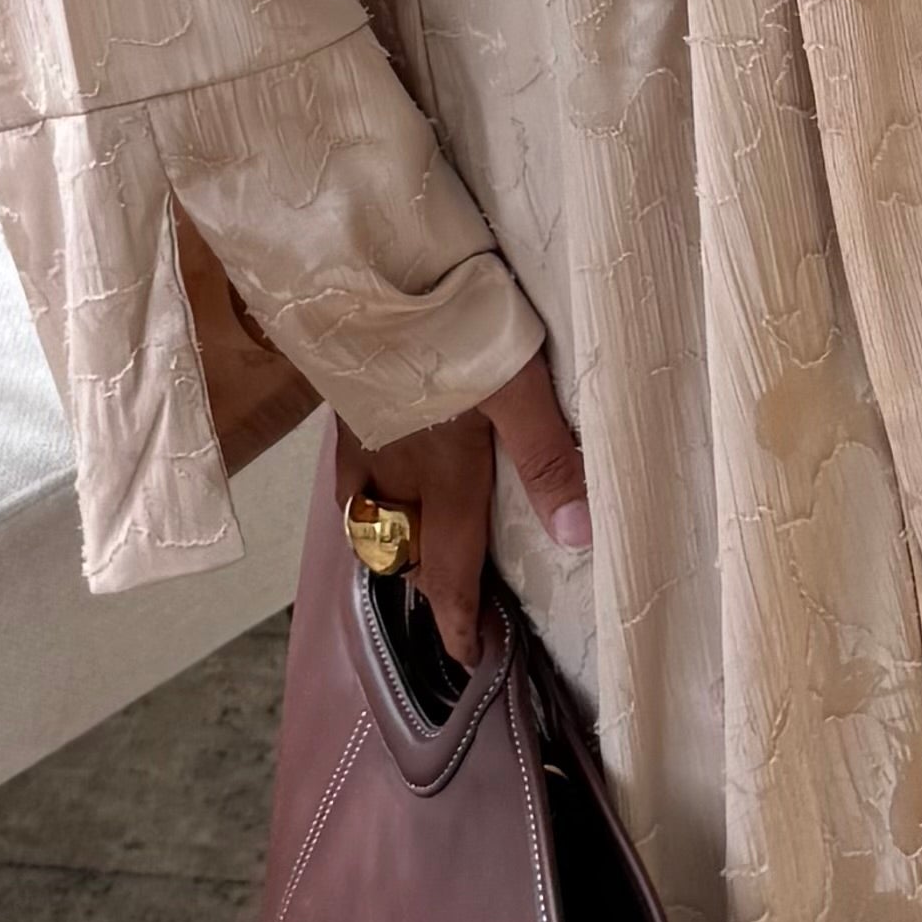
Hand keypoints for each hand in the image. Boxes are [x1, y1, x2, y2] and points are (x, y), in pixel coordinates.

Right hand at [339, 349, 590, 671]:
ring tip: (423, 545)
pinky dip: (372, 499)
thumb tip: (577, 536)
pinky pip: (355, 479)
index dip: (457, 621)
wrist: (358, 264)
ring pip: (370, 519)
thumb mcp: (514, 387)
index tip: (466, 657)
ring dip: (396, 543)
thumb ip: (547, 460)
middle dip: (427, 584)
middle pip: (402, 554)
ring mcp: (358, 441)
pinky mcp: (345, 405)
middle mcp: (390, 473)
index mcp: (438, 479)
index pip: (446, 572)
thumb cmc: (445, 325)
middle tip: (458, 600)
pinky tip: (386, 472)